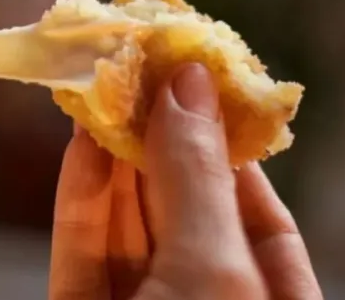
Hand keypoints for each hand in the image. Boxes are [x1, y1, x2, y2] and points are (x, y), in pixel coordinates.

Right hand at [49, 63, 322, 299]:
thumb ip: (195, 178)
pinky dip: (80, 193)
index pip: (264, 225)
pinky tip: (81, 140)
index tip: (202, 90)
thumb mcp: (212, 271)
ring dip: (115, 156)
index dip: (233, 154)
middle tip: (144, 73)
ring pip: (127, 226)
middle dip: (164, 142)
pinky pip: (81, 248)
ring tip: (105, 87)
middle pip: (186, 215)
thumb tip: (188, 80)